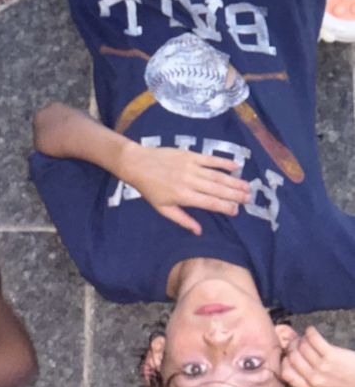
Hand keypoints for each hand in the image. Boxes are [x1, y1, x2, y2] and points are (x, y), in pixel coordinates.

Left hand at [121, 144, 250, 234]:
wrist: (137, 163)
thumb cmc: (149, 188)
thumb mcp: (162, 208)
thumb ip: (182, 219)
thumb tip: (199, 231)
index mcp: (183, 196)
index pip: (210, 203)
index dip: (225, 207)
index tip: (236, 211)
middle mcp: (190, 181)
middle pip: (217, 189)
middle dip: (235, 194)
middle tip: (249, 198)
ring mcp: (191, 167)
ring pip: (217, 175)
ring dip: (234, 181)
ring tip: (247, 186)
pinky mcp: (189, 155)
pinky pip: (210, 159)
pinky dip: (224, 162)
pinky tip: (236, 166)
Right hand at [281, 326, 354, 386]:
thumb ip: (309, 383)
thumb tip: (291, 362)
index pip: (285, 374)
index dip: (284, 361)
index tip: (289, 355)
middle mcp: (314, 380)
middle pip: (292, 357)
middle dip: (293, 347)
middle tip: (298, 342)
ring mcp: (322, 368)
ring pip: (301, 346)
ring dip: (302, 338)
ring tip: (307, 338)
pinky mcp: (331, 355)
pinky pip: (312, 338)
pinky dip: (310, 332)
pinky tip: (312, 331)